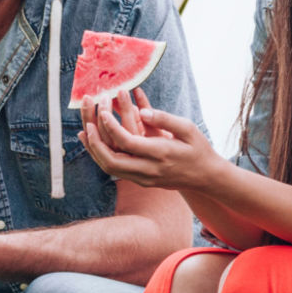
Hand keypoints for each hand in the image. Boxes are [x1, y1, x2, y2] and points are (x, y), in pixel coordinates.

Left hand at [79, 88, 220, 191]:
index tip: (102, 110)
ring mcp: (144, 179)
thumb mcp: (187, 128)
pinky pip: (116, 171)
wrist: (206, 177)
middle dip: (96, 143)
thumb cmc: (198, 148)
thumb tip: (142, 110)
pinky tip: (95, 143)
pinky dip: (103, 157)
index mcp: (160, 154)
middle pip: (112, 161)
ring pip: (110, 169)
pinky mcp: (141, 181)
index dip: (111, 126)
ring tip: (84, 132)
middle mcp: (149, 170)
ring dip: (95, 151)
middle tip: (87, 124)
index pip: (127, 142)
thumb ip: (164, 119)